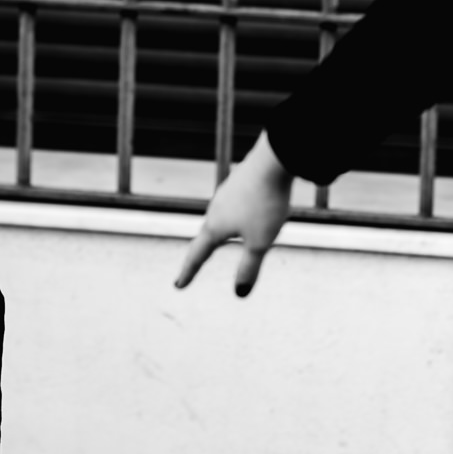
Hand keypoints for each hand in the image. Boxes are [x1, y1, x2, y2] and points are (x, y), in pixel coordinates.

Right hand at [173, 132, 293, 296]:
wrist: (273, 159)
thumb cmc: (266, 204)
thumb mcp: (260, 243)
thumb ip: (249, 268)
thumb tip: (240, 293)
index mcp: (216, 227)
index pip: (198, 255)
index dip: (189, 273)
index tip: (178, 285)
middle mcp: (216, 209)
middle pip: (206, 235)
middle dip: (201, 251)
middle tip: (193, 263)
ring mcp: (227, 193)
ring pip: (219, 218)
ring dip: (216, 232)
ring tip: (214, 240)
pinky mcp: (241, 182)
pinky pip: (233, 205)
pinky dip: (231, 216)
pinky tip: (239, 211)